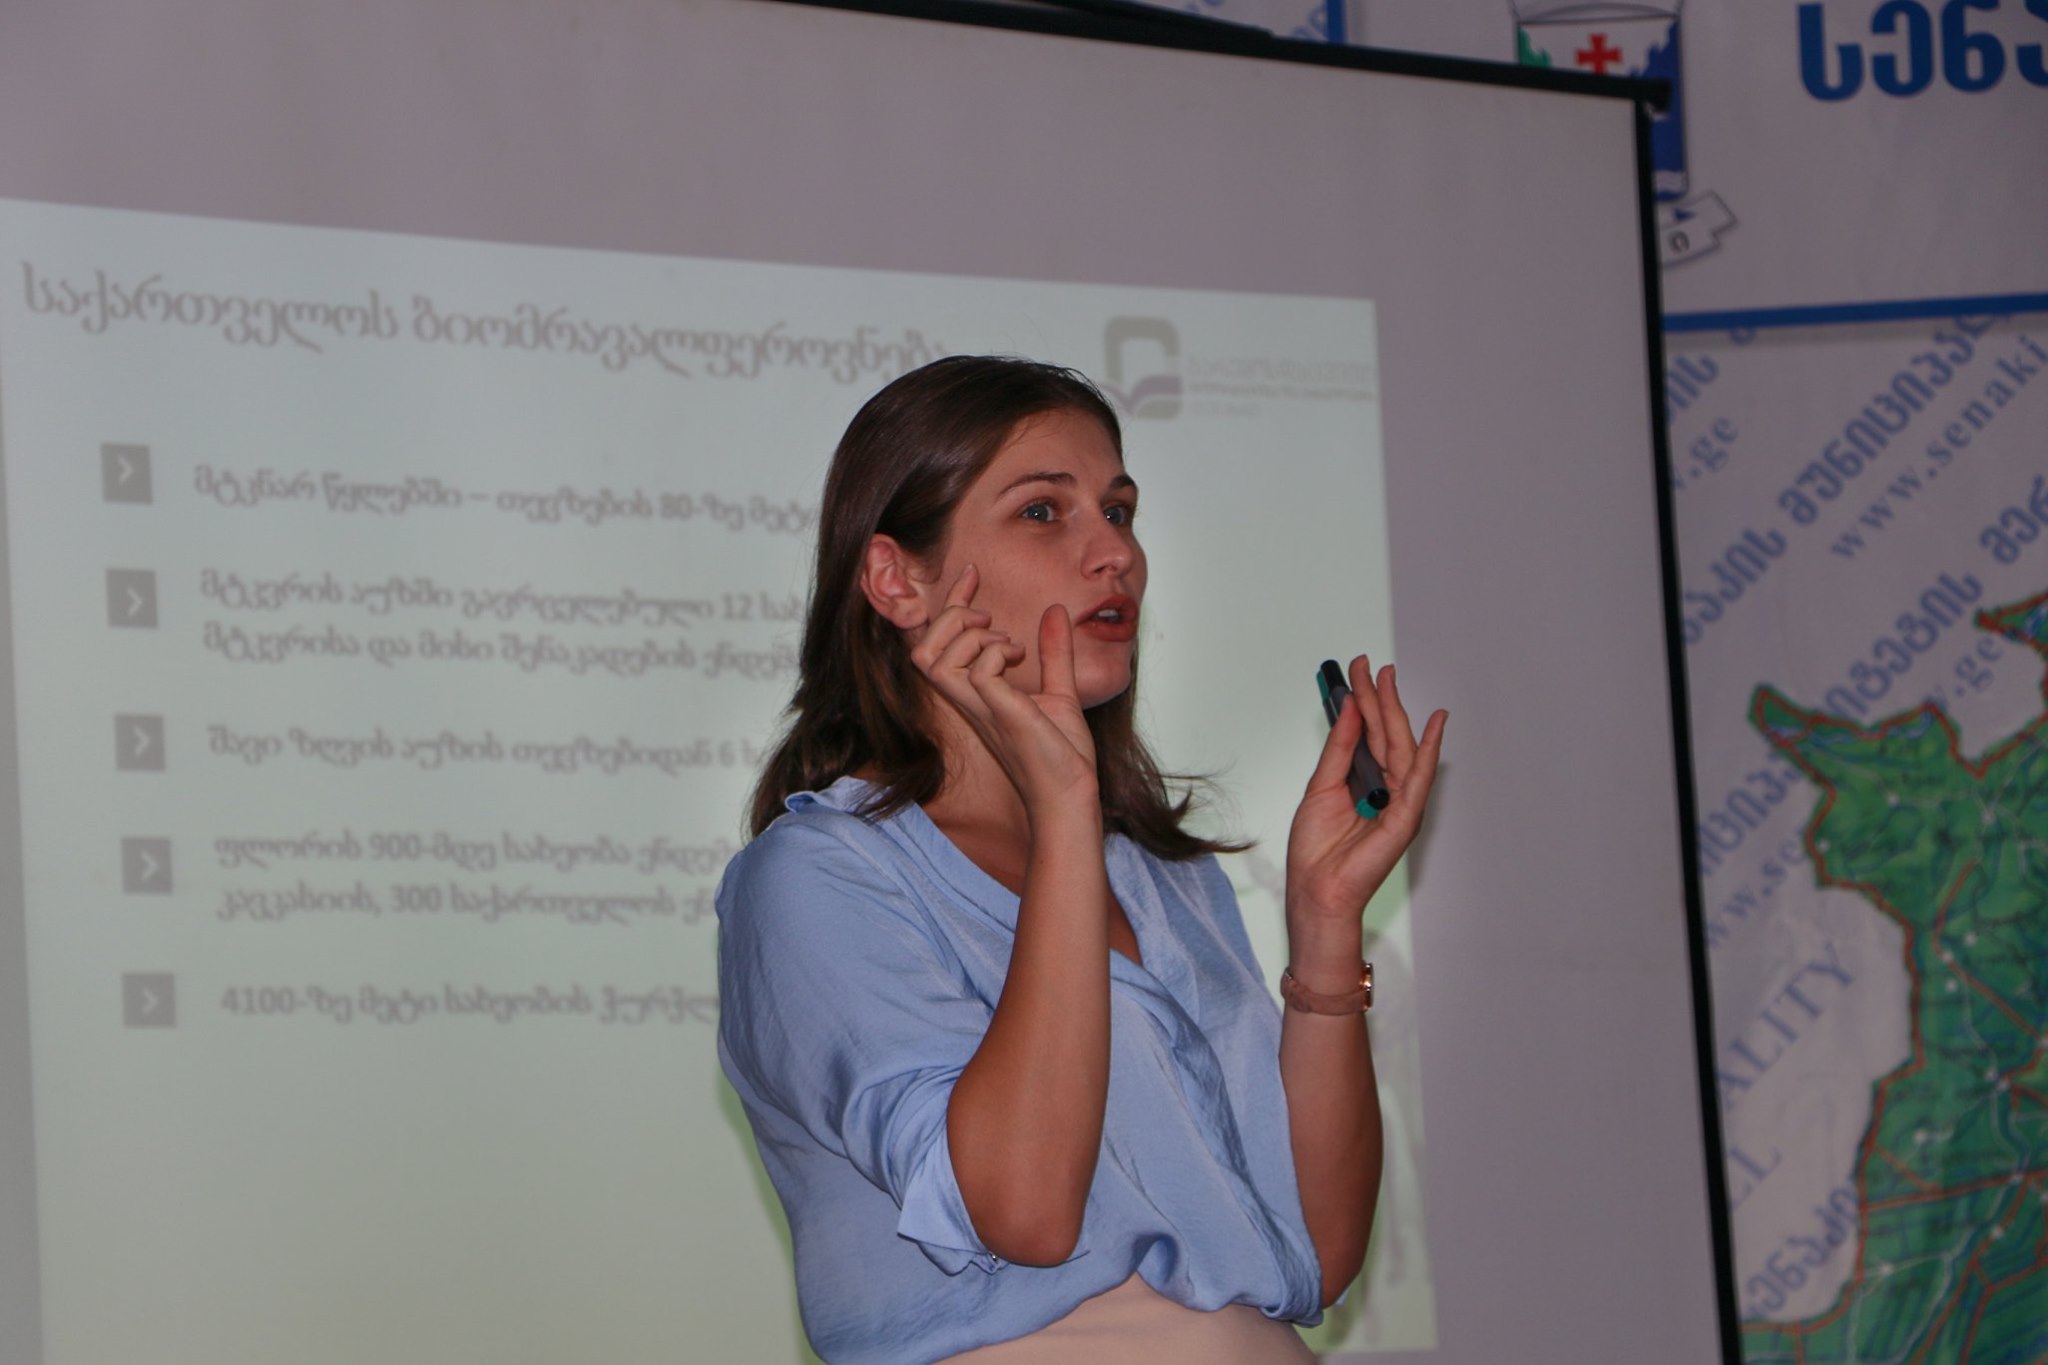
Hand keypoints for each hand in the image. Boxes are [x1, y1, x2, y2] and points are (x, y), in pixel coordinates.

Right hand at [908, 564, 1098, 810]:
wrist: (1072, 792)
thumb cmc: (1062, 755)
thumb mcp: (1059, 691)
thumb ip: (1054, 653)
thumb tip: (1056, 612)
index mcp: (976, 694)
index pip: (941, 643)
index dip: (951, 602)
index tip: (972, 573)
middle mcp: (969, 700)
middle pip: (921, 650)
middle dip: (951, 617)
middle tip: (991, 618)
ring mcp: (980, 707)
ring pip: (934, 659)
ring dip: (971, 635)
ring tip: (1009, 642)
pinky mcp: (1000, 713)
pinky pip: (977, 670)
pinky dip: (995, 652)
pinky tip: (1020, 656)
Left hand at [1285, 656, 1445, 939]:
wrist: (1316, 889)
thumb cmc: (1317, 849)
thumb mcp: (1322, 786)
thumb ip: (1339, 748)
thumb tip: (1349, 709)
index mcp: (1367, 781)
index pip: (1370, 733)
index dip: (1365, 700)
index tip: (1358, 670)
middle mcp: (1388, 789)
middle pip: (1388, 734)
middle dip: (1380, 697)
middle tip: (1371, 665)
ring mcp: (1400, 802)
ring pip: (1402, 747)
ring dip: (1396, 711)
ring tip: (1387, 678)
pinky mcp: (1407, 818)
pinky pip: (1420, 779)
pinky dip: (1430, 752)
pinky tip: (1434, 726)